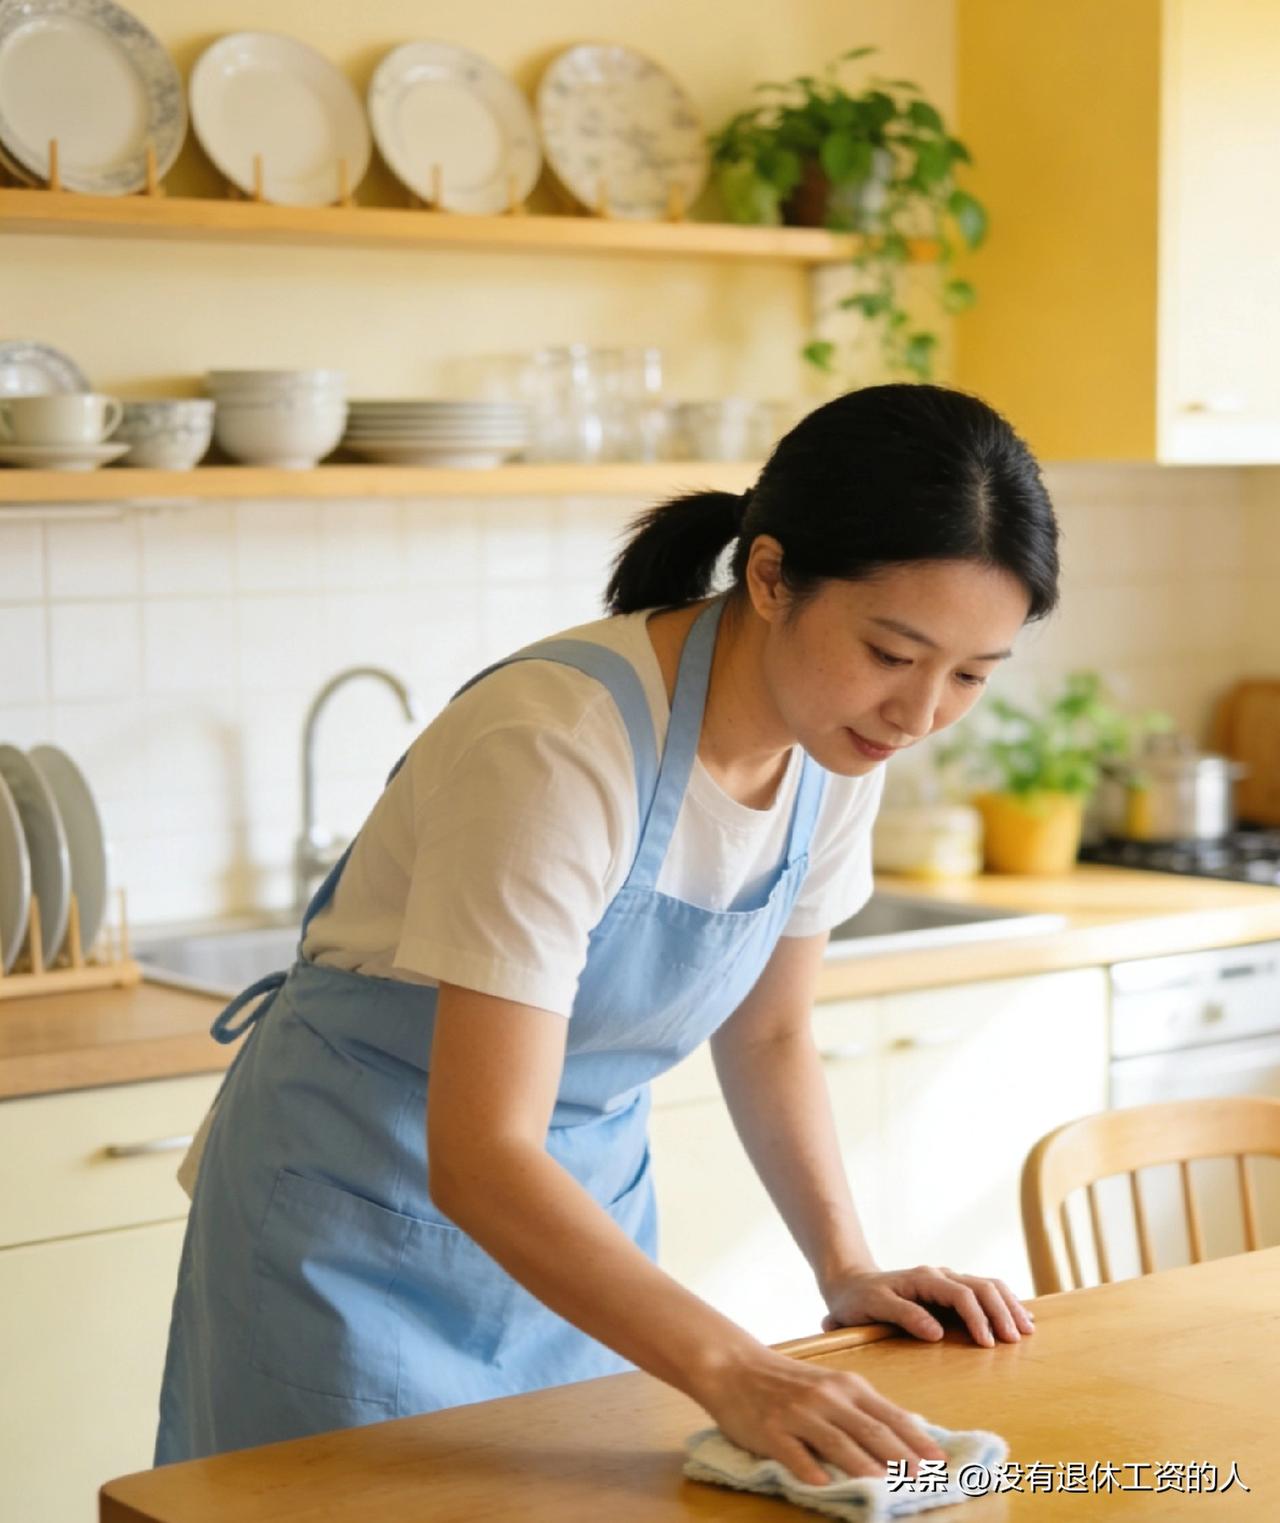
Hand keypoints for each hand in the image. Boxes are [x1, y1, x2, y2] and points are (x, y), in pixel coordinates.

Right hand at [693, 1345, 947, 1486]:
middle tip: (924, 1479)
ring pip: (838, 1443)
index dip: (916, 1439)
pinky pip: (794, 1453)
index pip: (890, 1415)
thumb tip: (904, 1436)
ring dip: (865, 1467)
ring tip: (886, 1486)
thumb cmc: (788, 1381)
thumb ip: (861, 1408)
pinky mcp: (772, 1430)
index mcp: (846, 1385)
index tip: (941, 1460)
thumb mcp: (830, 1386)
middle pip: (871, 1430)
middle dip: (901, 1456)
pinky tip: (823, 1484)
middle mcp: (827, 1397)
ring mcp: (799, 1413)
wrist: (735, 1366)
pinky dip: (810, 1469)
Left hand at [821, 1264, 1035, 1347]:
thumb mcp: (873, 1307)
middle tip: (1015, 1340)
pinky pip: (984, 1291)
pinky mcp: (950, 1290)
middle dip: (1002, 1311)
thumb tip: (937, 1333)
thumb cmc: (858, 1299)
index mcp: (923, 1278)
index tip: (988, 1344)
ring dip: (1008, 1305)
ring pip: (987, 1285)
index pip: (961, 1294)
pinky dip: (1004, 1302)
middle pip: (981, 1286)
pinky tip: (1020, 1316)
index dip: (978, 1318)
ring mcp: (947, 1281)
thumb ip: (903, 1316)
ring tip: (1026, 1330)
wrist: (849, 1284)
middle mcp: (939, 1275)